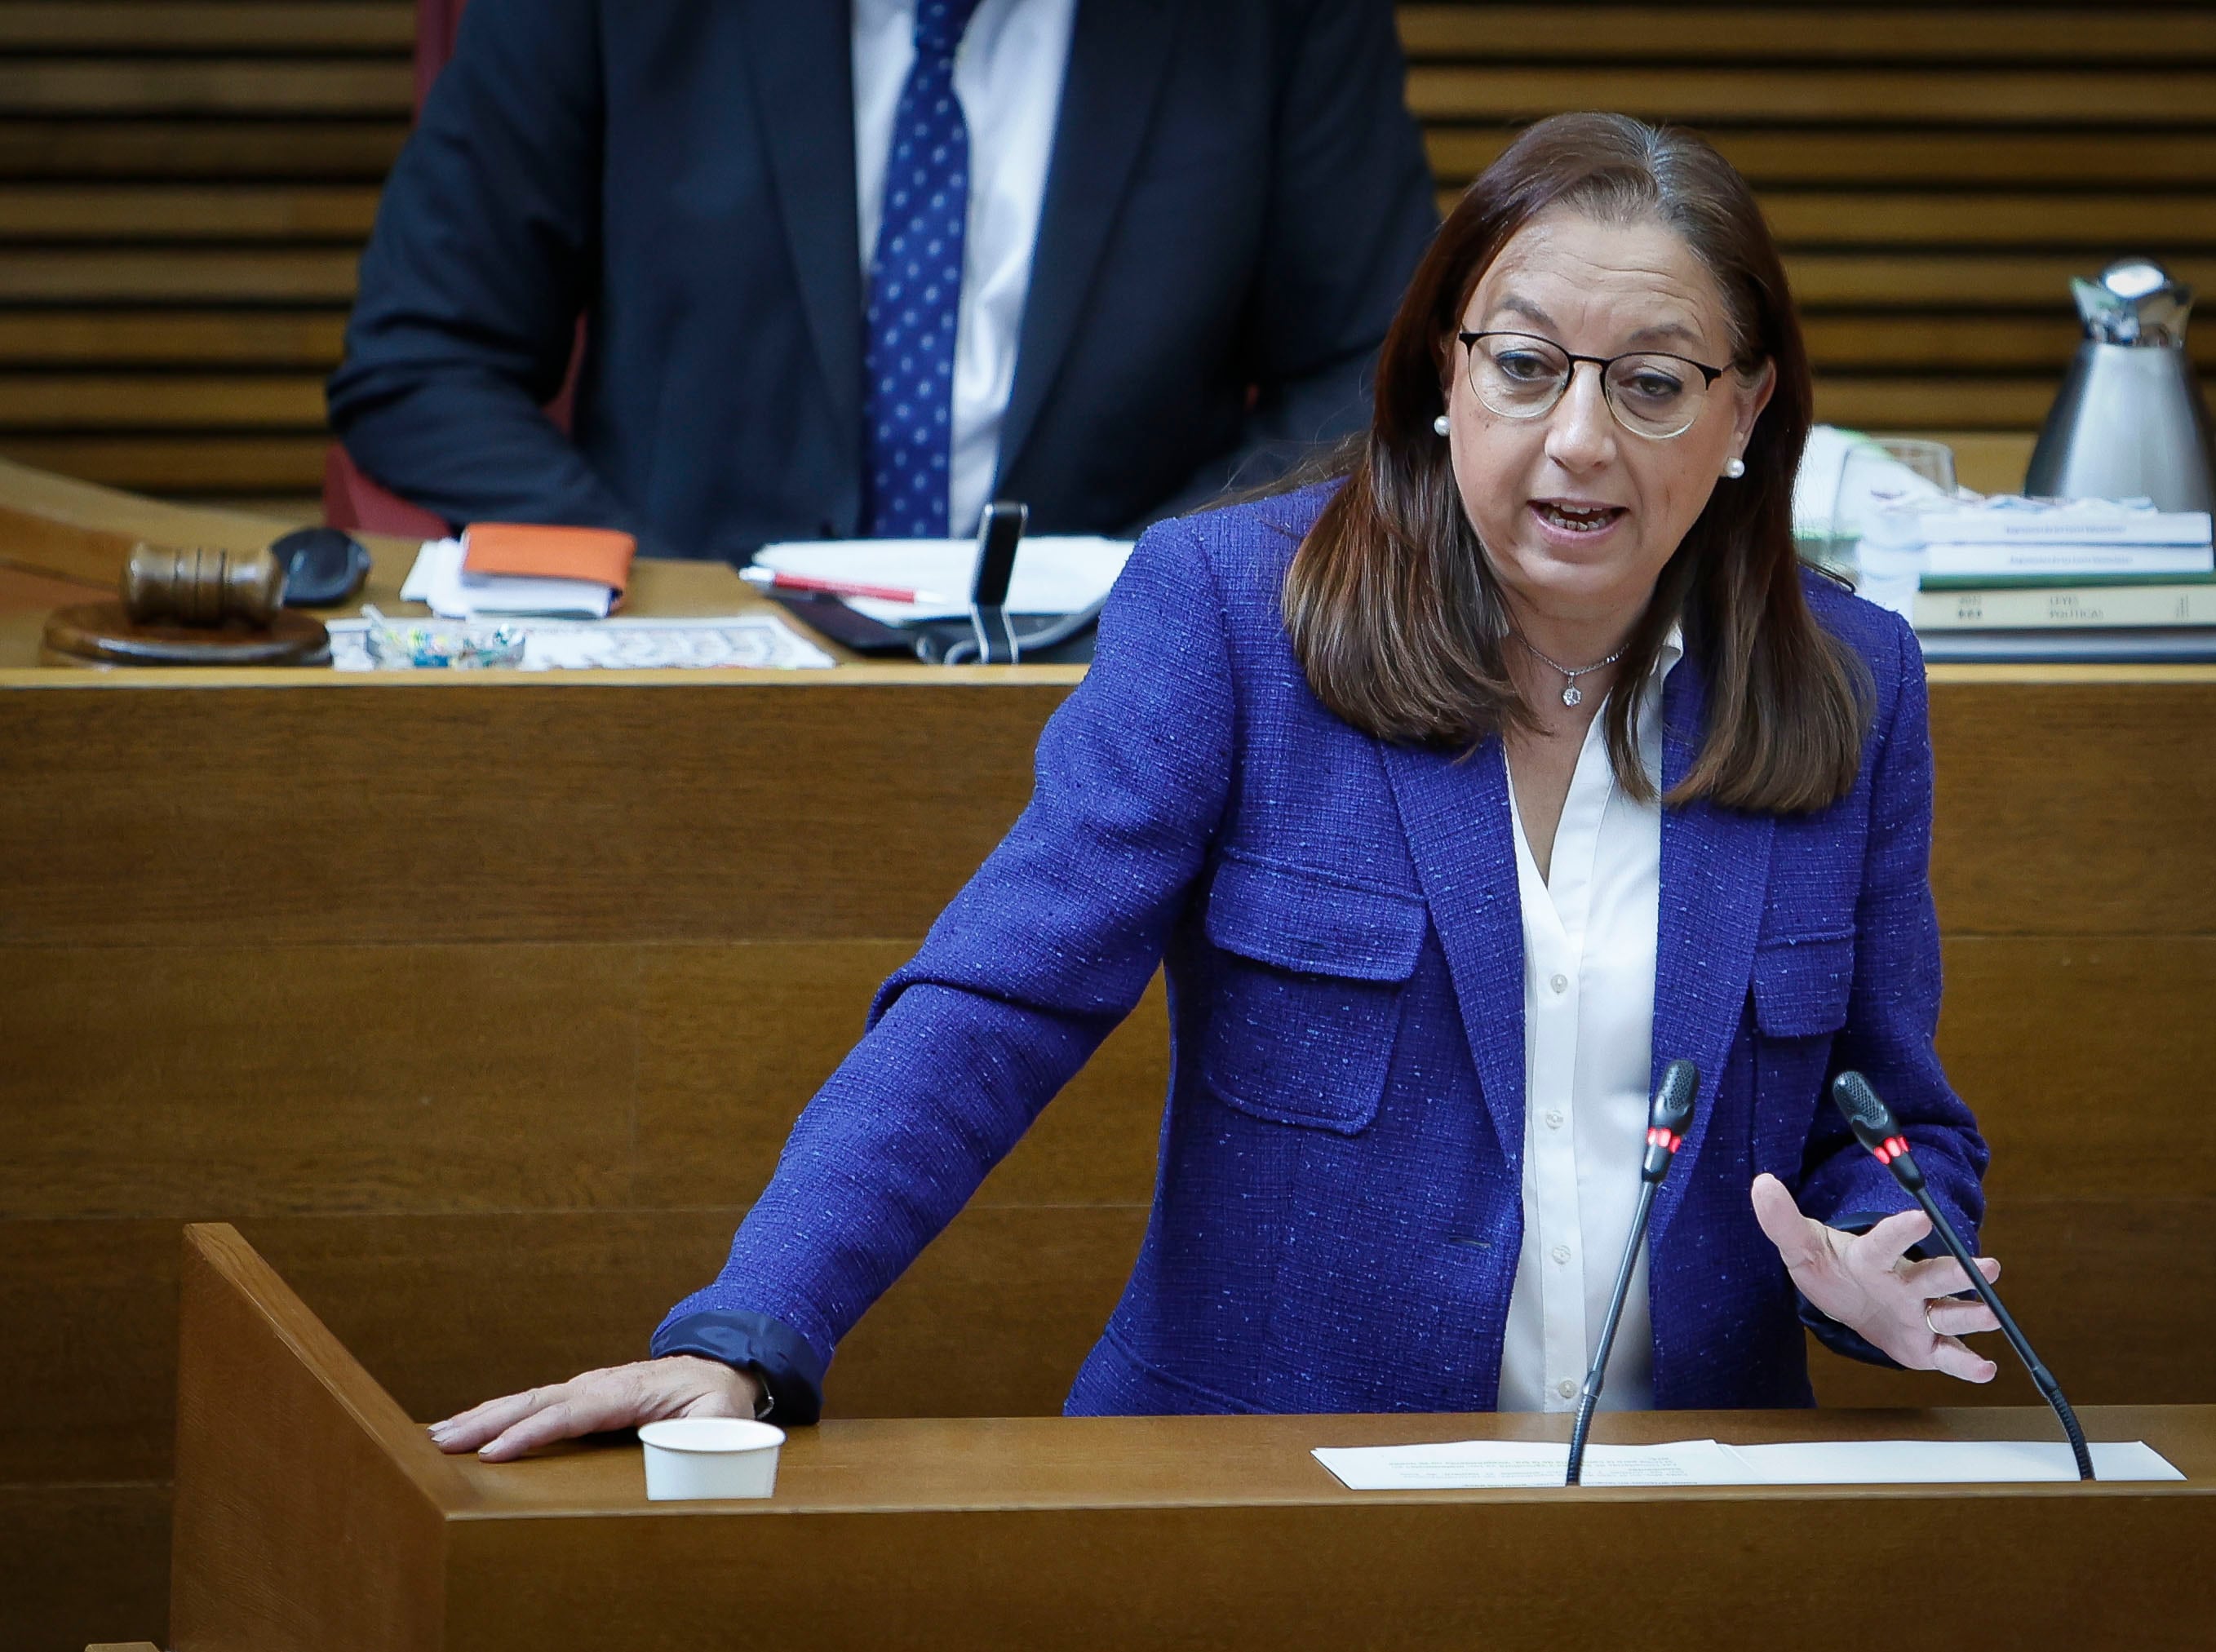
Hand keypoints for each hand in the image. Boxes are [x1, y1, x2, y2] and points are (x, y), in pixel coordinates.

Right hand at [429, 1355, 762, 1461]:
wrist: (721, 1369)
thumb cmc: (720, 1399)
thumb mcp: (724, 1418)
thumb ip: (707, 1435)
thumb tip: (683, 1453)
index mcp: (628, 1391)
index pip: (571, 1412)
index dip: (531, 1432)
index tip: (494, 1453)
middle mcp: (599, 1384)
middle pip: (536, 1401)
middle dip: (487, 1422)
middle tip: (441, 1443)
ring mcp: (586, 1387)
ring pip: (527, 1399)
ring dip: (481, 1416)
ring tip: (437, 1435)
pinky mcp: (580, 1395)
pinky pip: (532, 1404)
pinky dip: (495, 1413)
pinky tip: (466, 1425)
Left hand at [1750, 1173, 2001, 1382]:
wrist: (1846, 1297)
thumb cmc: (1829, 1266)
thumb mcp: (1800, 1245)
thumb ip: (1781, 1219)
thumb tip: (1761, 1183)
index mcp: (1873, 1256)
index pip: (1886, 1241)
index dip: (1901, 1231)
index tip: (1921, 1218)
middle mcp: (1904, 1282)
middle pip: (1933, 1276)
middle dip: (1959, 1273)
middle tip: (1989, 1266)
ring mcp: (1918, 1312)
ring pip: (1948, 1313)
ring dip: (1971, 1314)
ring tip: (1992, 1316)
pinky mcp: (1925, 1344)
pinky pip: (1949, 1354)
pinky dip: (1967, 1364)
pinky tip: (1986, 1370)